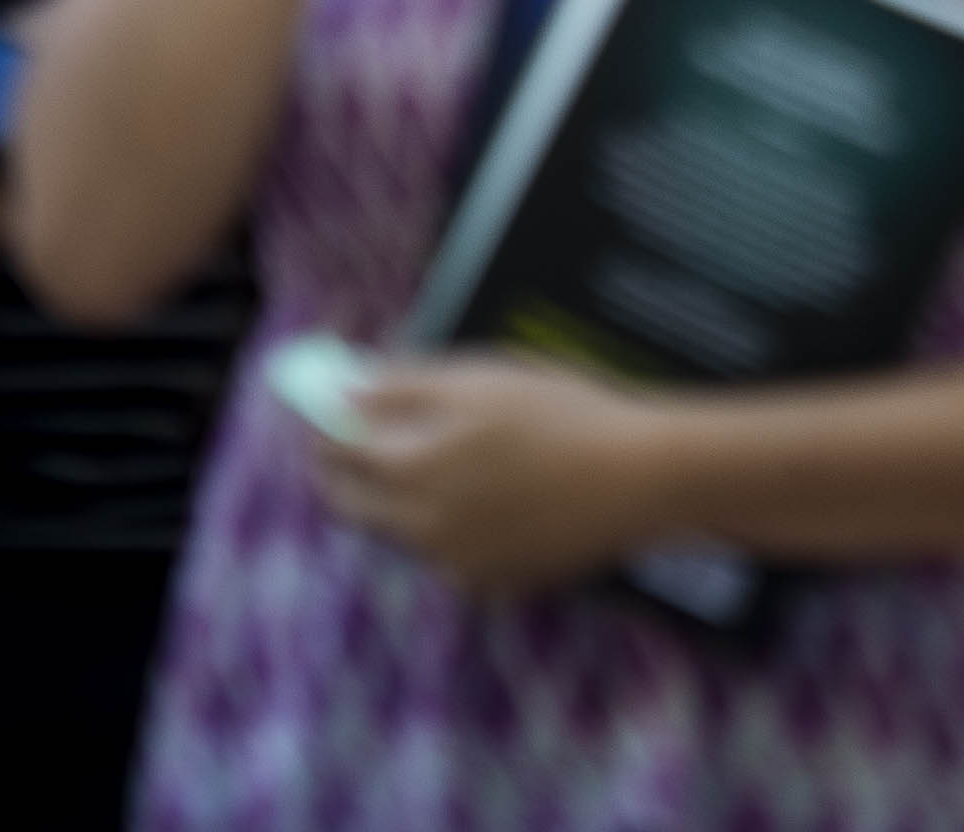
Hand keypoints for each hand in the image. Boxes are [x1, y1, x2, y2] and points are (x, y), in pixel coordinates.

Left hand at [305, 353, 674, 596]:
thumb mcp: (482, 378)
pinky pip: (448, 558)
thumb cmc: (564, 412)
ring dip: (402, 505)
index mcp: (410, 467)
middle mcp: (418, 526)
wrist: (639, 476)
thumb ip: (404, 386)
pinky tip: (496, 505)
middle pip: (354, 505)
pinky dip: (454, 534)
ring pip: (400, 533)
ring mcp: (452, 563)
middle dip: (350, 475)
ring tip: (454, 469)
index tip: (329, 419)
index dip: (325, 431)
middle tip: (373, 447)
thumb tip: (344, 389)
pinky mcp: (489, 585)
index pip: (335, 452)